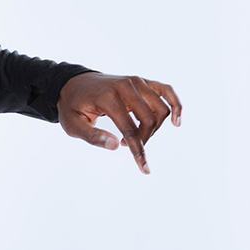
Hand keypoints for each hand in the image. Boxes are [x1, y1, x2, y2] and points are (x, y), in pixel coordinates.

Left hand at [57, 71, 181, 173]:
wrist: (74, 84)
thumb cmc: (73, 106)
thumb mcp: (72, 125)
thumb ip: (92, 136)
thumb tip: (115, 146)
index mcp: (108, 97)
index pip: (130, 128)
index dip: (138, 150)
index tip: (145, 169)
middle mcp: (126, 86)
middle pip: (150, 119)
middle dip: (143, 139)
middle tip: (124, 145)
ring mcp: (137, 81)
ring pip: (160, 108)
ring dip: (155, 128)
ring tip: (137, 135)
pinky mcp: (143, 81)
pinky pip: (166, 91)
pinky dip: (175, 104)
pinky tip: (176, 121)